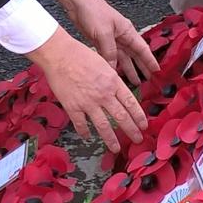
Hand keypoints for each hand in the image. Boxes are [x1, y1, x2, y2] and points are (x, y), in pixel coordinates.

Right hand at [26, 28, 146, 151]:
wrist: (59, 55)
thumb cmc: (80, 55)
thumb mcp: (103, 63)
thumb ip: (111, 79)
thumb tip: (117, 91)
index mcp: (113, 82)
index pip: (131, 103)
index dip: (139, 117)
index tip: (144, 125)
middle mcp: (103, 95)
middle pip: (121, 117)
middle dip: (131, 131)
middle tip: (137, 139)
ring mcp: (88, 103)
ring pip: (104, 126)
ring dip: (111, 139)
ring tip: (116, 148)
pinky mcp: (73, 107)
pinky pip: (81, 124)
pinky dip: (85, 132)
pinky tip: (87, 136)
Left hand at [48, 0, 159, 84]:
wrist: (77, 2)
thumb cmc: (93, 10)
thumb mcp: (104, 33)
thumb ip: (110, 51)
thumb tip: (114, 67)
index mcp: (127, 31)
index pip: (143, 49)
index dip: (150, 61)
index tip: (157, 71)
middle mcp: (121, 36)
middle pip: (134, 55)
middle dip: (142, 68)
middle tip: (149, 81)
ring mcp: (111, 39)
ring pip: (123, 58)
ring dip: (128, 69)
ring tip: (134, 81)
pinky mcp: (100, 41)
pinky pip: (110, 56)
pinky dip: (113, 65)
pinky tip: (115, 73)